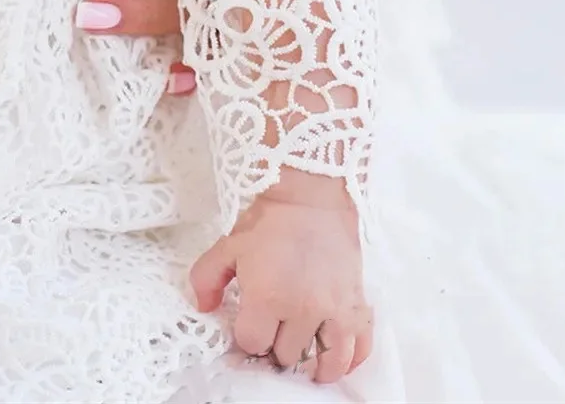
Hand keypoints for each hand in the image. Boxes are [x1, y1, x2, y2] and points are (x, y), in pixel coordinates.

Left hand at [190, 170, 372, 383]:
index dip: (246, 336)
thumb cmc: (269, 223)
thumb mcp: (227, 246)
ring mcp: (334, 311)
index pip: (252, 342)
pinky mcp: (357, 305)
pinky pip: (360, 348)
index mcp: (267, 297)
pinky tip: (336, 358)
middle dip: (275, 347)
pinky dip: (350, 360)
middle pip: (286, 355)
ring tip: (305, 360)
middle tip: (274, 332)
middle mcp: (303, 311)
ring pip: (327, 363)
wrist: (311, 199)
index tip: (248, 326)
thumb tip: (203, 308)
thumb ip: (206, 279)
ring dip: (313, 365)